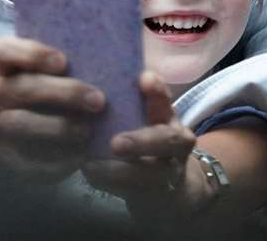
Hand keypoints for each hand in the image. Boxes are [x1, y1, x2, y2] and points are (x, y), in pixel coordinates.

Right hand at [0, 36, 103, 179]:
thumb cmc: (31, 83)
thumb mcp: (34, 65)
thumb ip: (60, 60)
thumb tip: (107, 55)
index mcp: (2, 61)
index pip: (8, 50)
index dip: (34, 55)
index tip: (64, 62)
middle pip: (25, 88)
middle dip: (64, 93)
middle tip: (99, 100)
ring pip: (20, 124)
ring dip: (57, 128)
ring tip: (87, 131)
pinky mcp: (1, 153)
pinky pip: (25, 158)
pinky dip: (53, 159)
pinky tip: (79, 157)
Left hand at [81, 71, 200, 218]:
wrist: (170, 190)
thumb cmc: (148, 143)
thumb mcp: (147, 119)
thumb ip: (132, 101)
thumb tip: (102, 73)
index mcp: (170, 118)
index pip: (167, 100)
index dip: (157, 90)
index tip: (142, 79)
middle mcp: (177, 144)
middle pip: (167, 140)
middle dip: (142, 141)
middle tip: (116, 143)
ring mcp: (168, 172)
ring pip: (150, 173)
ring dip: (119, 170)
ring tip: (91, 164)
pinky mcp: (153, 194)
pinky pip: (133, 191)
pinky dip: (109, 183)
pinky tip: (89, 174)